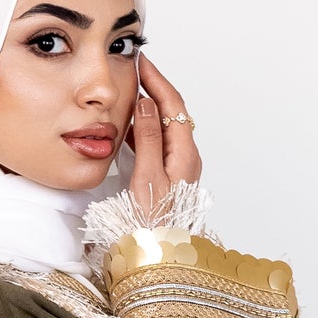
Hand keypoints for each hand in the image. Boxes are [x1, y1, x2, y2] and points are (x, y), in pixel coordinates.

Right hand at [125, 54, 201, 216]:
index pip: (173, 105)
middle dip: (155, 88)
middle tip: (137, 70)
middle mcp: (186, 157)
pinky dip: (146, 128)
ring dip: (150, 107)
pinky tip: (131, 127)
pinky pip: (159, 142)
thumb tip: (148, 103)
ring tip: (132, 92)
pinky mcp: (170, 175)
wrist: (160, 254)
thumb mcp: (147, 177)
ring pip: (166, 126)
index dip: (157, 80)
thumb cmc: (154, 223)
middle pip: (173, 112)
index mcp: (185, 153)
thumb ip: (148, 138)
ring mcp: (179, 166)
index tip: (142, 62)